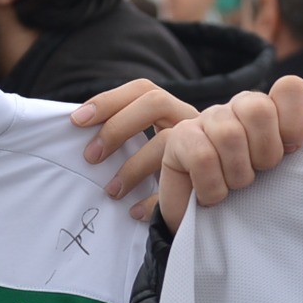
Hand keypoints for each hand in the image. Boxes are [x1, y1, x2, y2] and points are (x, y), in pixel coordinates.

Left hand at [73, 78, 201, 201]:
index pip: (142, 90)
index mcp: (173, 109)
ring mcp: (205, 143)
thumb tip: (82, 131)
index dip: (108, 100)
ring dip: (133, 167)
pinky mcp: (211, 176)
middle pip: (155, 104)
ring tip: (112, 191)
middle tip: (91, 156)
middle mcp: (190, 119)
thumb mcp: (157, 143)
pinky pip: (183, 186)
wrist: (224, 189)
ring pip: (169, 142)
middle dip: (118, 127)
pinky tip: (135, 212)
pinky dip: (155, 200)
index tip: (78, 120)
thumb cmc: (177, 168)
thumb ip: (131, 134)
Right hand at [153, 76, 302, 230]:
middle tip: (257, 173)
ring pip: (230, 135)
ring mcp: (207, 119)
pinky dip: (213, 187)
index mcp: (270, 109)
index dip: (296, 123)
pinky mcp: (179, 137)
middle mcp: (238, 107)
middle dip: (265, 154)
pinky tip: (212, 195)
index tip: (291, 151)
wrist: (202, 223)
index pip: (292, 90)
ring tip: (233, 187)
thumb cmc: (248, 198)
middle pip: (260, 110)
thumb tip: (299, 143)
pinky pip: (203, 158)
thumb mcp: (283, 176)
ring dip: (237, 175)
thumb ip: (296, 151)